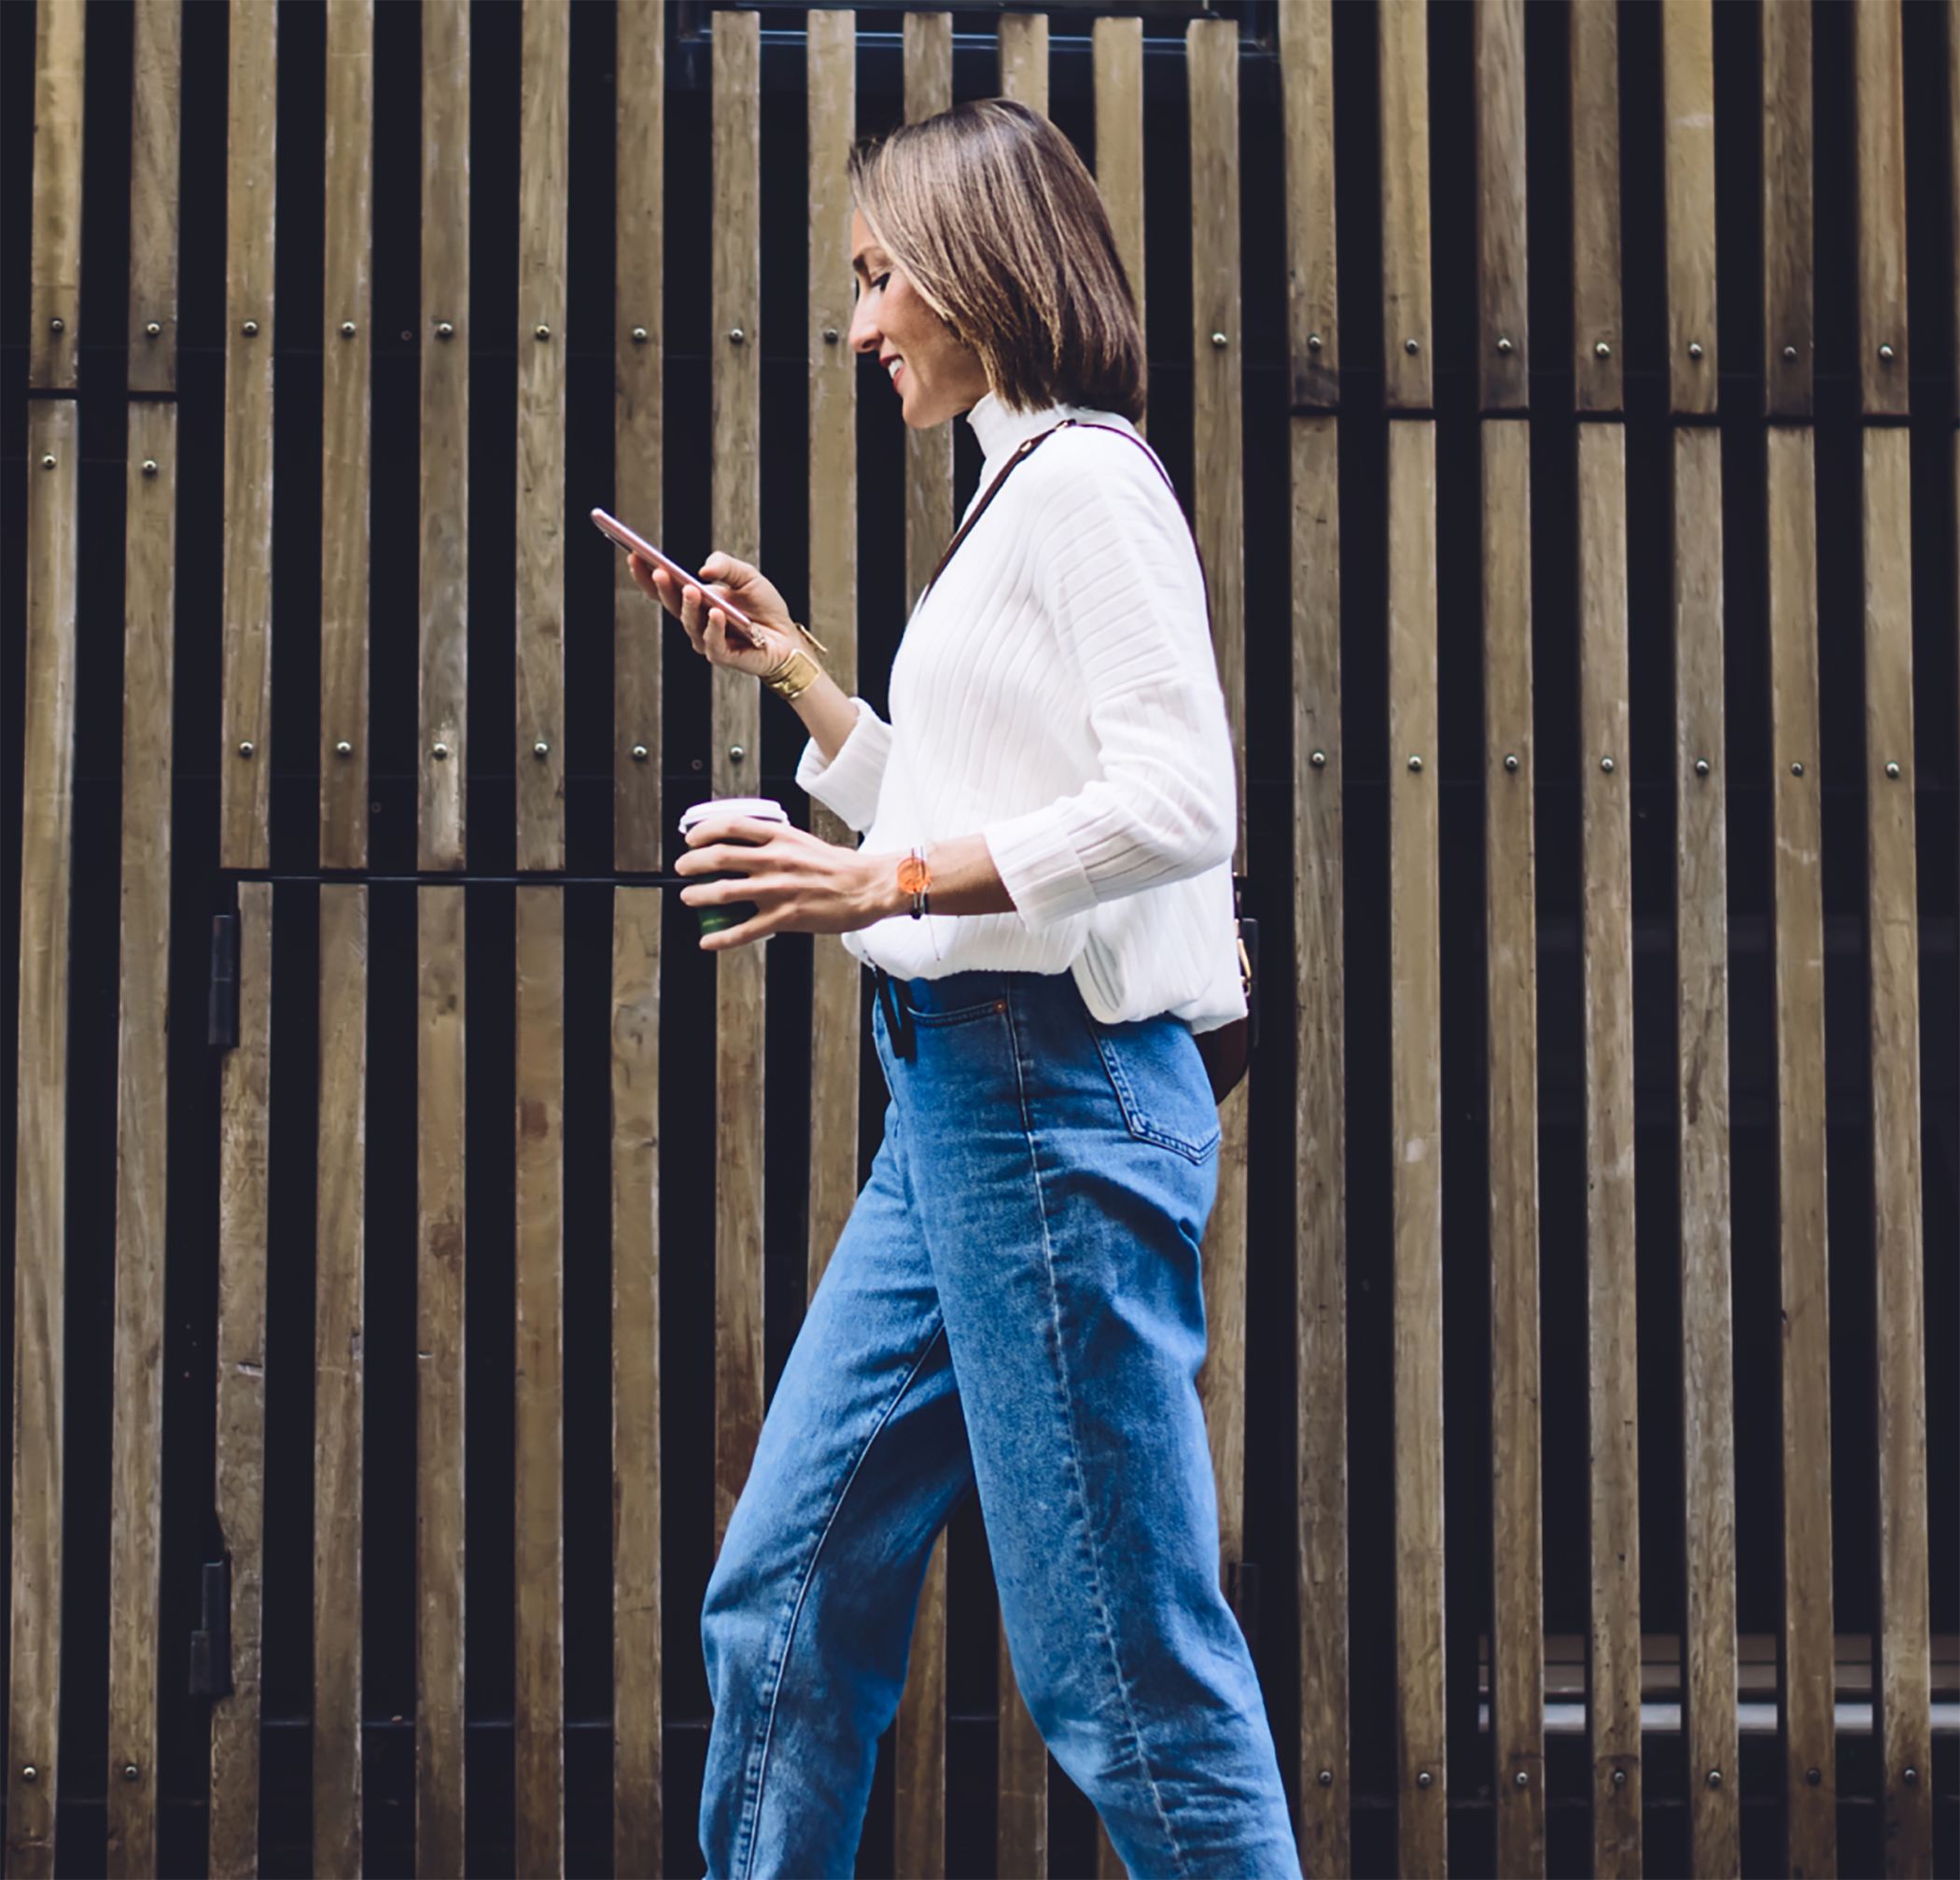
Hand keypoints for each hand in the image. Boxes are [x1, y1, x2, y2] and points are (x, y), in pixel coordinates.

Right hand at [629, 550, 794, 678]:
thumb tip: (703, 569)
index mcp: (696, 600)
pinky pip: (713, 644)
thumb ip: (726, 566)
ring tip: (691, 590)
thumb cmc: (764, 607)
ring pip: (690, 624)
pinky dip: (713, 628)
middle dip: (663, 587)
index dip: (647, 574)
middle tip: (658, 571)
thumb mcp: (747, 576)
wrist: (787, 637)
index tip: (635, 555)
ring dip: (689, 606)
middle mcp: (696, 621)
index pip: (665, 588)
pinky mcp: (724, 656)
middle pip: (672, 605)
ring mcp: (707, 639)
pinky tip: (716, 614)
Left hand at [677, 815, 902, 949]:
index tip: (691, 838)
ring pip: (724, 892)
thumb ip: (775, 842)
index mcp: (781, 838)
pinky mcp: (785, 918)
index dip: (704, 831)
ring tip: (689, 897)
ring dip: (698, 895)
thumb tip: (748, 844)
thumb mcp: (804, 842)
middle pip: (719, 856)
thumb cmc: (841, 867)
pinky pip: (744, 930)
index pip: (731, 826)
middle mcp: (775, 861)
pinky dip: (721, 938)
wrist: (868, 888)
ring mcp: (778, 890)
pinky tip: (708, 940)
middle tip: (683, 868)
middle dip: (692, 863)